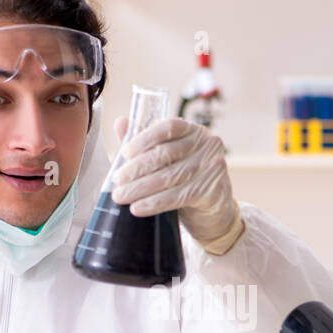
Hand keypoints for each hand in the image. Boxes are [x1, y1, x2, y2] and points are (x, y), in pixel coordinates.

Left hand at [109, 117, 244, 254]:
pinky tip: (138, 208)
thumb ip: (145, 142)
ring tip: (121, 196)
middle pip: (166, 154)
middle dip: (137, 168)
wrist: (215, 210)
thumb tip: (121, 122)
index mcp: (193, 130)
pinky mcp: (213, 191)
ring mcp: (213, 167)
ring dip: (141, 188)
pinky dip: (154, 203)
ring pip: (169, 177)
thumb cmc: (187, 180)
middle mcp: (207, 144)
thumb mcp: (167, 159)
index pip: (169, 127)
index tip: (125, 152)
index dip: (145, 138)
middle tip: (117, 180)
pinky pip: (178, 197)